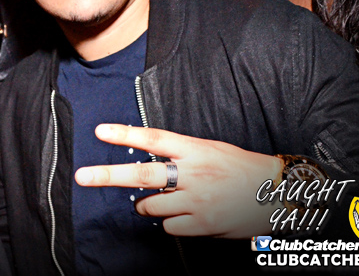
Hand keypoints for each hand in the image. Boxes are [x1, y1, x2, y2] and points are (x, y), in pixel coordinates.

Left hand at [74, 124, 282, 238]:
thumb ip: (179, 154)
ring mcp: (198, 200)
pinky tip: (186, 214)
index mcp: (195, 149)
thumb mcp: (209, 150)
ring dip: (147, 204)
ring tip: (167, 198)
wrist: (275, 193)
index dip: (125, 134)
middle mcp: (194, 173)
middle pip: (143, 174)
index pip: (153, 139)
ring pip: (151, 205)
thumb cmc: (239, 168)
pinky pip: (169, 226)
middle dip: (108, 175)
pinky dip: (170, 222)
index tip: (100, 131)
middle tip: (83, 176)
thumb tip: (146, 162)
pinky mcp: (203, 224)